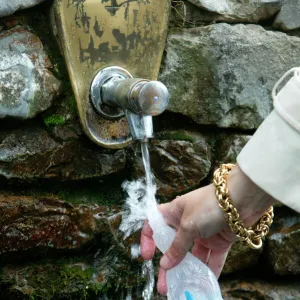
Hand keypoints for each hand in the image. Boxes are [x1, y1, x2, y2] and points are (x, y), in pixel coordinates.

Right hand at [140, 165, 274, 294]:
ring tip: (183, 288)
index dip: (148, 238)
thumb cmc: (209, 204)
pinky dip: (209, 271)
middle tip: (164, 284)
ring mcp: (203, 232)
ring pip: (192, 255)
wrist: (242, 199)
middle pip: (173, 246)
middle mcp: (187, 223)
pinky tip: (204, 284)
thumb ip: (177, 247)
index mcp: (174, 212)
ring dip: (188, 271)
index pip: (155, 223)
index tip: (148, 256)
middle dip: (168, 265)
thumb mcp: (188, 225)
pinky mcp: (219, 240)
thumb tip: (164, 265)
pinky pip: (212, 259)